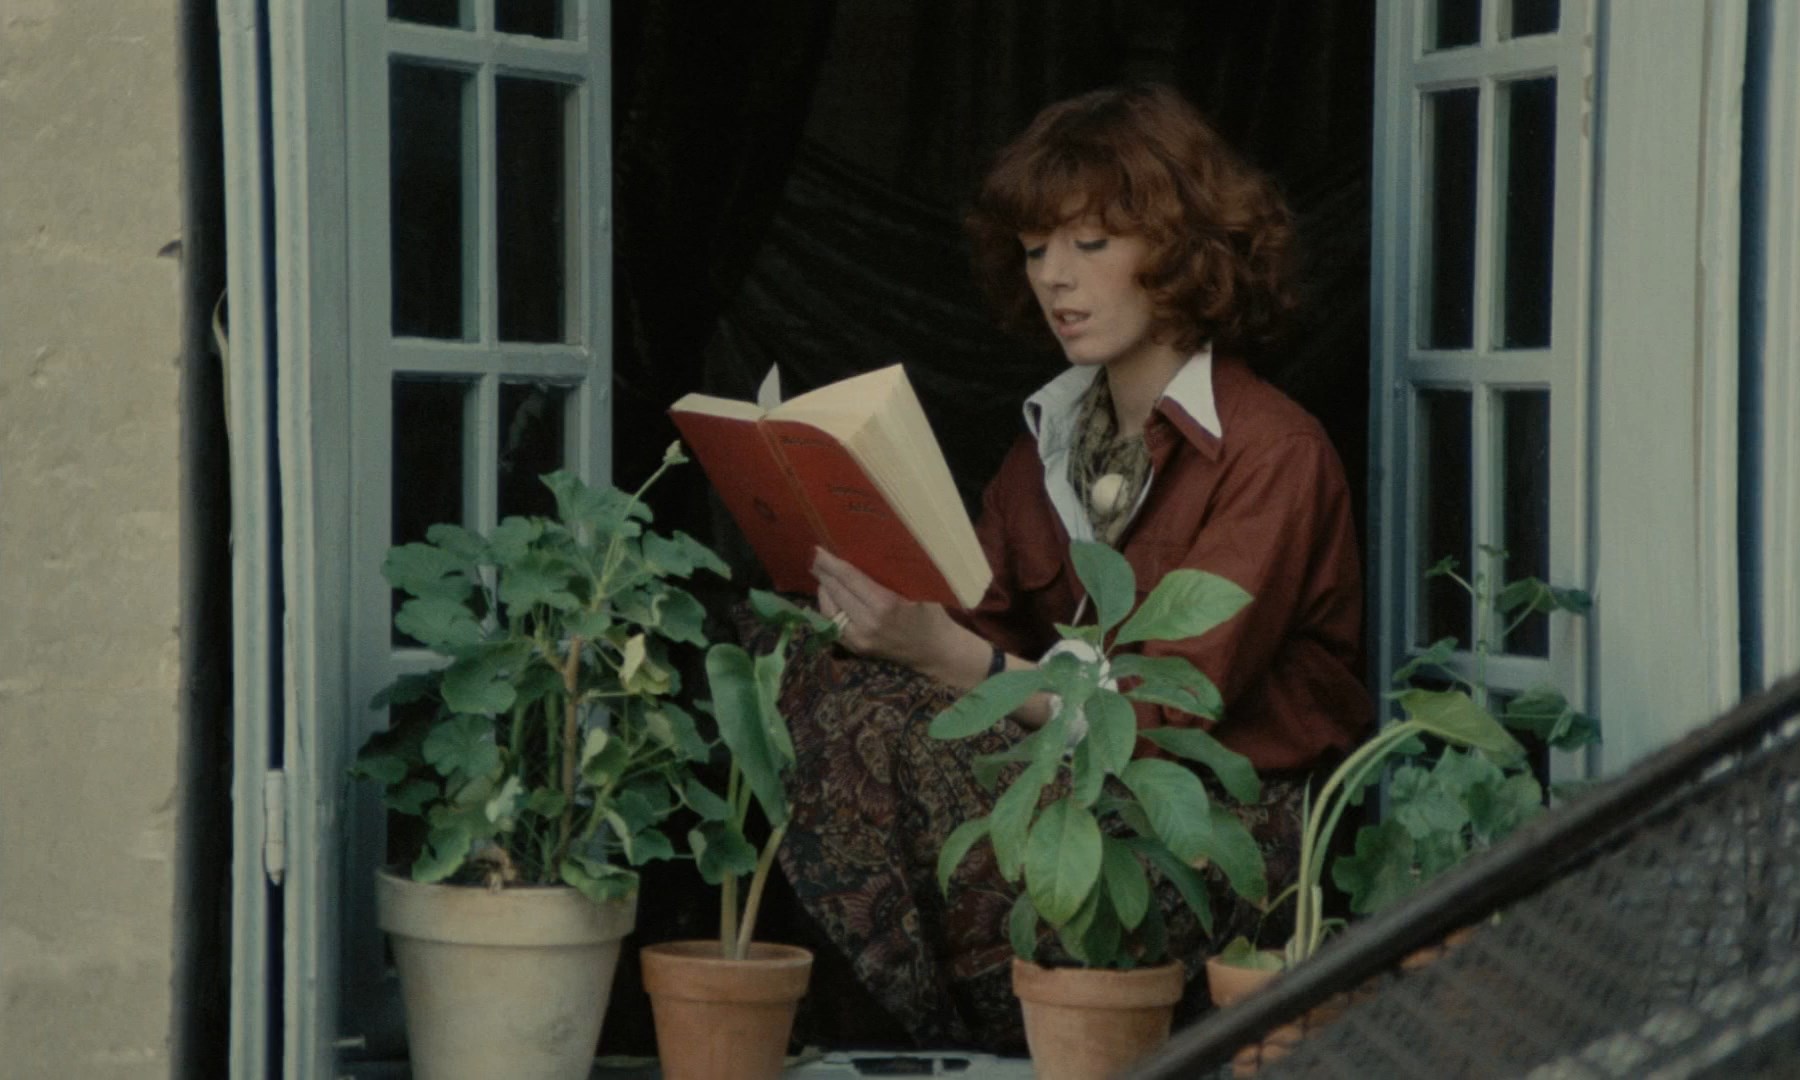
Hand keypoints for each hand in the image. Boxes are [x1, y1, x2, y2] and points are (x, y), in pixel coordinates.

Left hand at [811, 547, 959, 670]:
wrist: (936, 651)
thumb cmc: (932, 614)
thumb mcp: (917, 588)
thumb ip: (890, 574)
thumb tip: (864, 552)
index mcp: (885, 604)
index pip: (849, 578)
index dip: (831, 563)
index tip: (818, 550)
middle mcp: (868, 623)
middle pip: (836, 592)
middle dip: (823, 573)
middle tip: (815, 557)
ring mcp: (859, 639)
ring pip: (828, 610)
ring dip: (823, 591)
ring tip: (822, 575)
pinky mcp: (856, 649)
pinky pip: (833, 625)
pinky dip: (828, 608)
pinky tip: (829, 597)